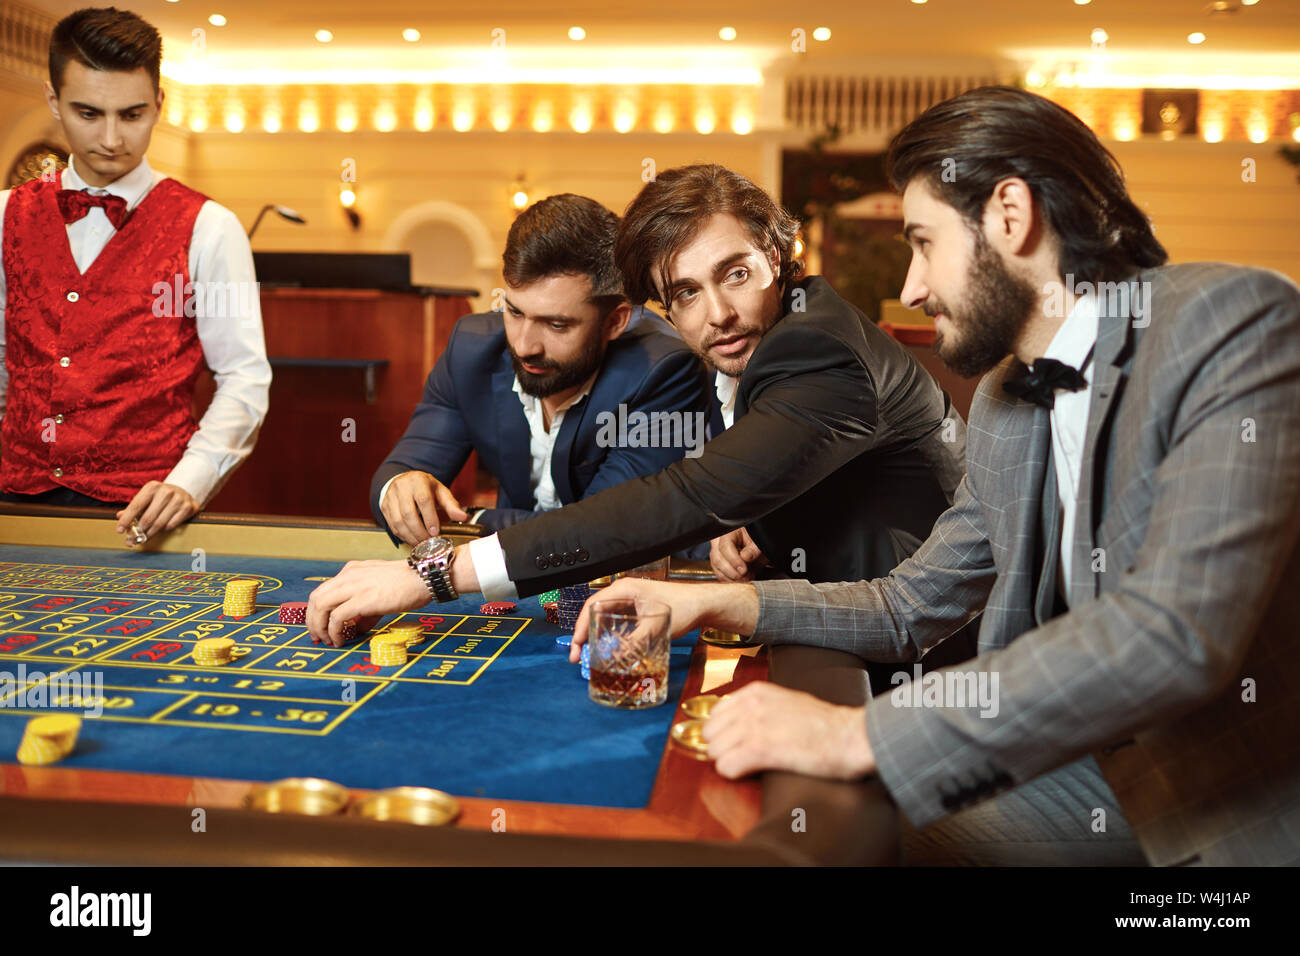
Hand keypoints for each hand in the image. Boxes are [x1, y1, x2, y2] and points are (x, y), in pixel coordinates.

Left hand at [115, 481, 198, 544]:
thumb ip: (134, 507)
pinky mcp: (188, 508)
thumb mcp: (147, 497)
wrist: (184, 491)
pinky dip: (163, 530)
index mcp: (152, 487)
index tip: (119, 531)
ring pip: (160, 524)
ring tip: (142, 539)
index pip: (136, 506)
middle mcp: (166, 492)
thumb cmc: (160, 497)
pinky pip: (171, 525)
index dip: (126, 520)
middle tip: (132, 540)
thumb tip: (119, 516)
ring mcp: (179, 499)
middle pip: (148, 518)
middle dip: (138, 531)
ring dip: (149, 534)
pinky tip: (159, 530)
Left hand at [306, 560, 430, 646]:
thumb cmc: (408, 582)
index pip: (323, 590)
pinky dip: (334, 631)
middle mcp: (348, 576)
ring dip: (319, 626)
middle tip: (317, 636)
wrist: (424, 577)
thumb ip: (366, 606)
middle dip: (311, 620)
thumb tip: (358, 626)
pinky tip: (340, 640)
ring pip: (321, 607)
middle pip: (315, 598)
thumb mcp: (380, 587)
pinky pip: (337, 618)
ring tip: (326, 640)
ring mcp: (354, 586)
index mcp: (351, 571)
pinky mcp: (362, 600)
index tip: (318, 625)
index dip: (316, 610)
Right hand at [381, 470, 468, 545]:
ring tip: (421, 544)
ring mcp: (390, 497)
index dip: (430, 518)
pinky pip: (392, 525)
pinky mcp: (384, 507)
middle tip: (429, 542)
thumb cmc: (425, 488)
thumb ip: (451, 505)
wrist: (404, 481)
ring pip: (398, 521)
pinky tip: (412, 539)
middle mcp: (401, 487)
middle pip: (408, 513)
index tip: (436, 532)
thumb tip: (463, 518)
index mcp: (418, 481)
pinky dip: (403, 536)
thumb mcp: (440, 492)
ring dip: (411, 536)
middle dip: (420, 531)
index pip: (423, 500)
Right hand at [569, 577, 756, 662]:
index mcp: (623, 589)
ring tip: (586, 655)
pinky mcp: (637, 610)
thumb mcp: (656, 627)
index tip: (576, 647)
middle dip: (583, 634)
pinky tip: (606, 649)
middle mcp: (623, 593)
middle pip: (594, 612)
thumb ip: (635, 644)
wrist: (703, 604)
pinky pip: (615, 622)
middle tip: (576, 656)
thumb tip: (616, 661)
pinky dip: (607, 635)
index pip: (592, 605)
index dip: (580, 627)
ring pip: (603, 618)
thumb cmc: (683, 607)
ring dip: (594, 635)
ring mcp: (630, 601)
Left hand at [703, 682, 875, 780]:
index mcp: (755, 692)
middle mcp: (751, 705)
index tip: (735, 743)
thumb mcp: (785, 701)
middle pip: (710, 734)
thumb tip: (736, 722)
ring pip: (714, 751)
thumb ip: (758, 707)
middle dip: (722, 748)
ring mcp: (754, 725)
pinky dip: (735, 773)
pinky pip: (726, 767)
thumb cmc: (825, 724)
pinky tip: (752, 771)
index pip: (715, 714)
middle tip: (743, 756)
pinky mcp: (761, 749)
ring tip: (751, 764)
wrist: (850, 736)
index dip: (724, 732)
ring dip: (728, 761)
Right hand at [710, 527, 766, 581]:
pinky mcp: (719, 565)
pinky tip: (742, 579)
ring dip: (733, 577)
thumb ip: (753, 549)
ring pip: (718, 569)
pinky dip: (731, 580)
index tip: (744, 569)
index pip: (725, 547)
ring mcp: (717, 554)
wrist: (756, 547)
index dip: (734, 560)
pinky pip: (720, 575)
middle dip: (732, 572)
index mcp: (728, 533)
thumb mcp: (759, 542)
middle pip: (718, 560)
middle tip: (746, 575)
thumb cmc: (756, 541)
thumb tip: (745, 557)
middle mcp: (719, 543)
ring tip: (746, 577)